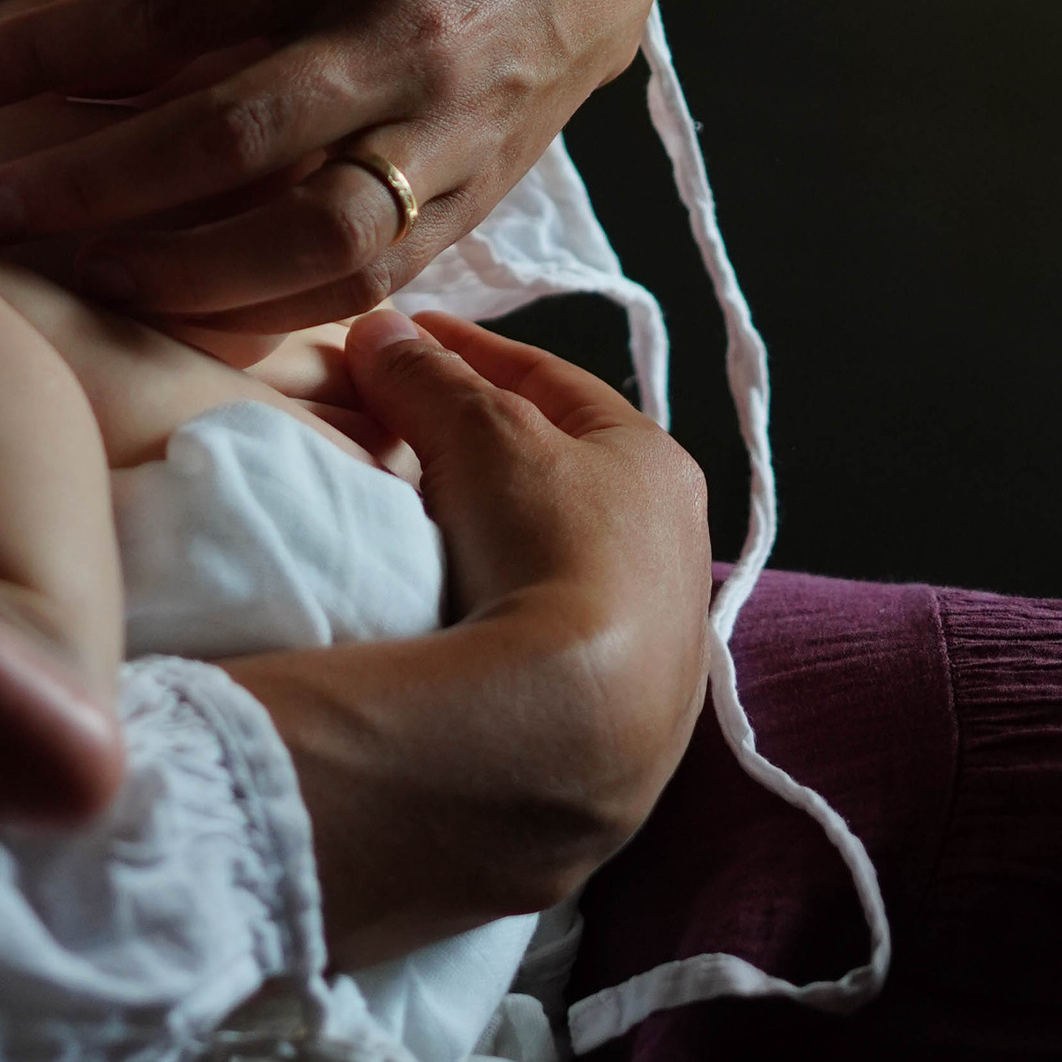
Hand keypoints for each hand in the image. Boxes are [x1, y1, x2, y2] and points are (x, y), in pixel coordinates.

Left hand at [0, 0, 657, 334]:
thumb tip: (94, 31)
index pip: (172, 8)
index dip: (52, 53)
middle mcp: (396, 33)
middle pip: (224, 133)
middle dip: (89, 183)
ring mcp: (444, 123)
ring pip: (303, 230)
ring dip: (176, 268)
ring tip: (76, 271)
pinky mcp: (477, 192)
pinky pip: (366, 274)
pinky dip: (270, 307)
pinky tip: (181, 314)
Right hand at [232, 308, 710, 962]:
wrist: (570, 728)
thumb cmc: (546, 548)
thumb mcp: (479, 434)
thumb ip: (428, 375)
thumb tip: (382, 329)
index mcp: (659, 465)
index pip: (553, 383)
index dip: (470, 353)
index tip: (406, 339)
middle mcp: (679, 554)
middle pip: (560, 476)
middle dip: (482, 450)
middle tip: (402, 434)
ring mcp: (657, 651)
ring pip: (559, 566)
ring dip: (494, 542)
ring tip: (416, 534)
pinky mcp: (623, 731)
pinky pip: (550, 647)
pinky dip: (502, 620)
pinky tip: (454, 626)